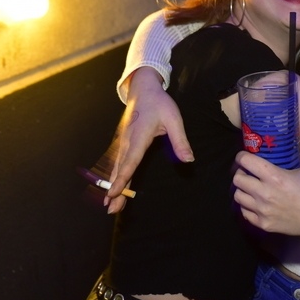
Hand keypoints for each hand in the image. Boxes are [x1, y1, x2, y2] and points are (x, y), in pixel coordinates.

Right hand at [105, 67, 192, 212]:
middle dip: (115, 190)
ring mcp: (123, 143)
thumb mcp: (174, 119)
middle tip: (110, 209)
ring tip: (109, 205)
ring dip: (113, 186)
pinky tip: (112, 189)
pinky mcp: (123, 143)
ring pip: (117, 168)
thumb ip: (180, 140)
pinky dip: (114, 177)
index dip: (123, 178)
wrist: (143, 90)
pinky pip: (118, 163)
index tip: (115, 193)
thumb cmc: (159, 103)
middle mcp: (127, 142)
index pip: (130, 161)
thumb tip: (189, 160)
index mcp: (139, 136)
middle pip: (120, 169)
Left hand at [233, 153, 299, 247]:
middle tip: (248, 171)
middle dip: (240, 172)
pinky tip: (256, 202)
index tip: (246, 156)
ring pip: (237, 196)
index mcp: (275, 177)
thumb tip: (289, 148)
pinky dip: (247, 205)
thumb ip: (299, 153)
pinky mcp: (264, 225)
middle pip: (237, 179)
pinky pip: (244, 212)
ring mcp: (262, 211)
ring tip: (251, 187)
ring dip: (243, 189)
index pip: (246, 161)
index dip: (242, 156)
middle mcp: (264, 194)